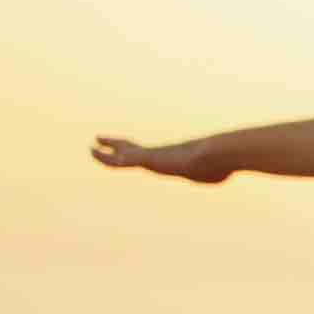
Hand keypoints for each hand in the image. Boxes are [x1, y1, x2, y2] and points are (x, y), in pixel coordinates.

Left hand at [89, 133, 230, 183]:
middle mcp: (158, 155)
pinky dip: (109, 158)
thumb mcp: (213, 173)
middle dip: (113, 145)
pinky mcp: (150, 159)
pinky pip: (124, 160)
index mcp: (169, 158)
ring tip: (91, 148)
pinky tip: (96, 153)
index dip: (131, 150)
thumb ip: (210, 174)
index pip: (145, 153)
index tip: (121, 148)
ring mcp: (153, 157)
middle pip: (130, 148)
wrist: (219, 154)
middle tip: (98, 139)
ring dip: (104, 154)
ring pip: (122, 155)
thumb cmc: (219, 164)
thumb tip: (222, 173)